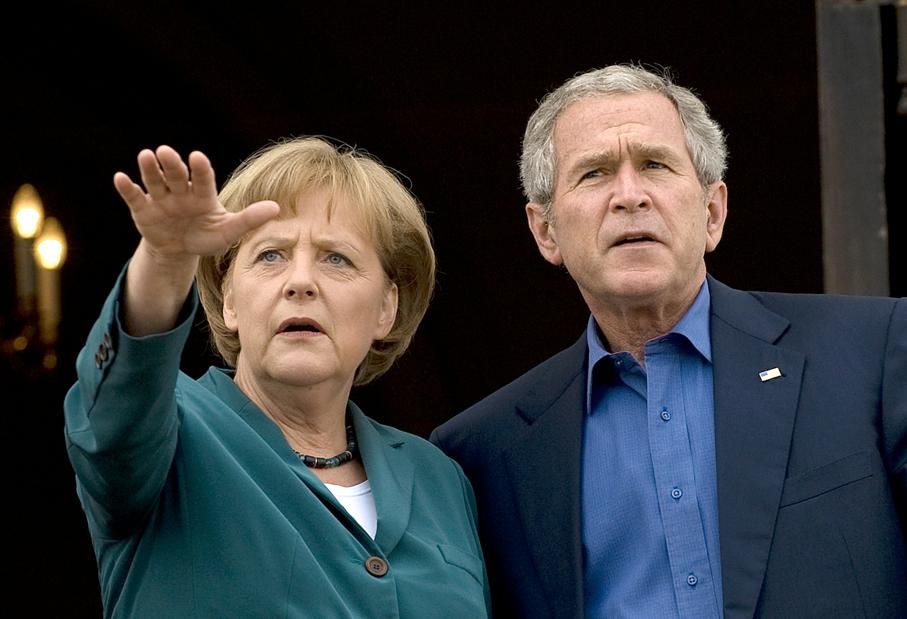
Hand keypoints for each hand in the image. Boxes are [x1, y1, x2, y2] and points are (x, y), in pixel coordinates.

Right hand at [114, 145, 278, 259]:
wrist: (180, 250)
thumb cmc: (207, 236)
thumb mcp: (228, 231)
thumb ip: (249, 219)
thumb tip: (276, 208)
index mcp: (203, 195)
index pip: (203, 179)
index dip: (200, 169)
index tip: (197, 157)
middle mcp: (181, 192)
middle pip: (176, 175)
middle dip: (172, 164)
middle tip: (165, 151)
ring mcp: (160, 199)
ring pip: (155, 180)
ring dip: (149, 169)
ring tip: (145, 156)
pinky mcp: (143, 209)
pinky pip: (134, 197)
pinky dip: (127, 188)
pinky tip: (120, 178)